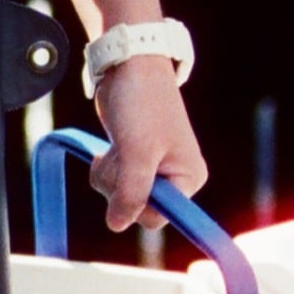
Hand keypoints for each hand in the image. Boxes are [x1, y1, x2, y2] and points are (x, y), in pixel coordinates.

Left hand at [90, 54, 207, 232]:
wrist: (128, 68)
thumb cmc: (141, 105)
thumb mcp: (137, 152)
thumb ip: (131, 192)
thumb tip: (117, 225)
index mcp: (189, 178)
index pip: (156, 217)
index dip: (134, 203)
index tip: (127, 175)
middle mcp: (176, 178)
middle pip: (134, 208)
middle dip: (117, 184)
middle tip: (121, 154)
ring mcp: (154, 170)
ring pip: (119, 196)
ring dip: (108, 173)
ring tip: (118, 145)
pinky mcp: (134, 162)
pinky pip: (112, 182)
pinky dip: (105, 168)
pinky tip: (110, 147)